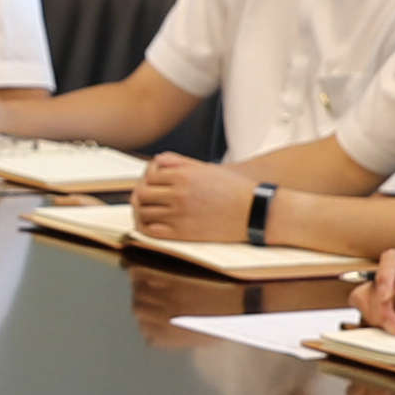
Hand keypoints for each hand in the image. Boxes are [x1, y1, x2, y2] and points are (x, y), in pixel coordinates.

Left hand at [132, 153, 252, 242]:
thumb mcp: (207, 168)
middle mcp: (178, 195)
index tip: (149, 184)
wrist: (254, 211)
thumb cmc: (234, 188)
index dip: (146, 180)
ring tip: (143, 212)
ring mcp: (179, 215)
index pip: (149, 176)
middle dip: (140, 195)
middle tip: (142, 199)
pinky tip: (150, 225)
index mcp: (183, 176)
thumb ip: (180, 163)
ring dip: (140, 212)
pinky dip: (146, 228)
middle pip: (142, 194)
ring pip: (144, 213)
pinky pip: (153, 232)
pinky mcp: (183, 234)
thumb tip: (158, 160)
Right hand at [359, 254, 394, 330]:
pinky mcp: (386, 306)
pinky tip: (392, 328)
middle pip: (373, 282)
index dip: (384, 276)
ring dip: (375, 315)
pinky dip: (376, 321)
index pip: (391, 260)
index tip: (385, 297)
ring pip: (365, 297)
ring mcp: (391, 289)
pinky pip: (369, 311)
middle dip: (379, 306)